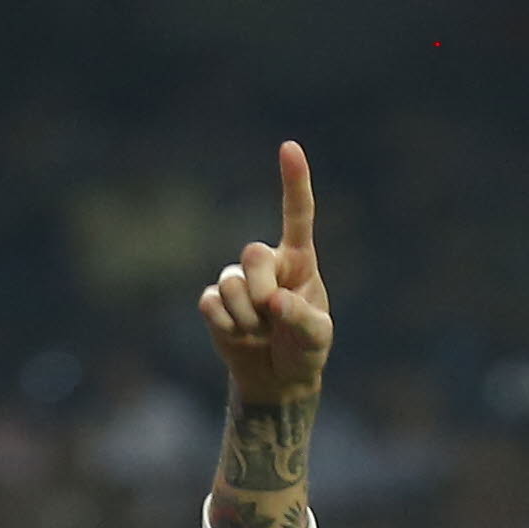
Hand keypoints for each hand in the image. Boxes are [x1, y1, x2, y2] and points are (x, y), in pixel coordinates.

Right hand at [200, 139, 330, 403]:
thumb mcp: (316, 339)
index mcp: (299, 260)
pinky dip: (227, 327)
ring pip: (231, 285)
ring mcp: (238, 280)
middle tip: (271, 318)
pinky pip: (211, 304)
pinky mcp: (216, 302)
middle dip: (261, 291)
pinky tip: (239, 337)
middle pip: (253, 254)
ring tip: (261, 334)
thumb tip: (273, 303)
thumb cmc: (304, 350)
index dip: (294, 182)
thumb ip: (303, 319)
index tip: (289, 148)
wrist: (277, 379)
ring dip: (248, 320)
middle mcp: (267, 263)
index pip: (297, 215)